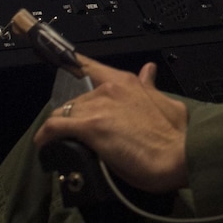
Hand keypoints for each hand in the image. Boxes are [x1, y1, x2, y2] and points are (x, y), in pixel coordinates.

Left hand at [34, 56, 189, 192]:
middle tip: (76, 134)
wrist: (179, 157)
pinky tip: (43, 146)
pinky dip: (45, 137)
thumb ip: (152, 88)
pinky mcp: (89, 127)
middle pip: (76, 98)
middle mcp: (110, 89)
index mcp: (127, 82)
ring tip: (61, 145)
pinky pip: (54, 127)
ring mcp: (98, 107)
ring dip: (61, 128)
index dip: (72, 66)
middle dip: (74, 115)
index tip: (58, 65)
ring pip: (63, 112)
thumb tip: (150, 71)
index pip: (90, 67)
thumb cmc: (177, 136)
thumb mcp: (169, 104)